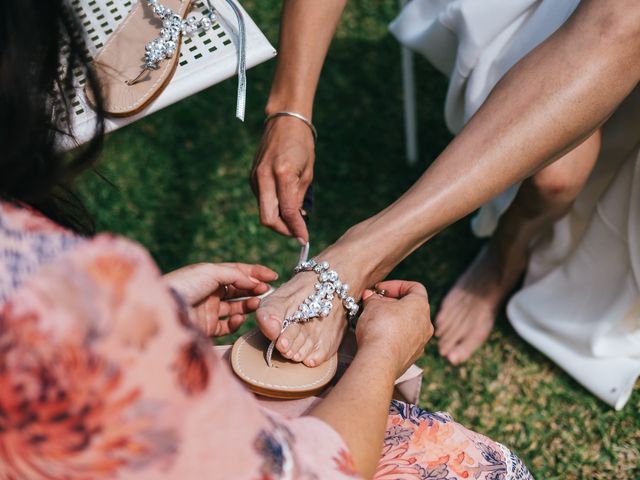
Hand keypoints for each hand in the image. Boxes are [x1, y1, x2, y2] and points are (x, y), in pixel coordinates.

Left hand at [164, 263, 277, 336]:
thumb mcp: (211, 272)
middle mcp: (210, 292)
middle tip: (268, 291)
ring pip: (235, 307)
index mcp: (209, 275)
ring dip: (248, 305)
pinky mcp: (207, 328)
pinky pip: (227, 326)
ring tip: (258, 303)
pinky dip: (236, 322)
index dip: (255, 273)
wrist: (164, 309)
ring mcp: (208, 310)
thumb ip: (236, 276)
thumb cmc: (185, 285)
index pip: (237, 272)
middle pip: (238, 290)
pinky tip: (239, 317)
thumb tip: (255, 283)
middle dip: (254, 289)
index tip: (273, 275)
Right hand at [251, 115, 314, 242]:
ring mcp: (255, 177)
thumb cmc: (301, 144)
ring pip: (264, 211)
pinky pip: (262, 201)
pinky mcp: (252, 177)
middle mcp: (264, 177)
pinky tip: (285, 205)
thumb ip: (299, 198)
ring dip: (278, 220)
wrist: (284, 121)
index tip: (304, 238)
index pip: (287, 211)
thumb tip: (296, 221)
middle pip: (268, 218)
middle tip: (296, 233)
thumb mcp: (307, 172)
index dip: (296, 228)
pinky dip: (273, 208)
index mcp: (282, 174)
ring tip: (294, 219)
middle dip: (282, 230)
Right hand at [356, 280, 431, 377]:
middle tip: (373, 304)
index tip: (380, 289)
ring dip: (392, 319)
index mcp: (420, 306)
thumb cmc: (379, 328)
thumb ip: (372, 298)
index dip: (395, 285)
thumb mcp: (372, 305)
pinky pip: (404, 340)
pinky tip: (378, 336)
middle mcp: (426, 324)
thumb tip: (370, 297)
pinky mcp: (412, 356)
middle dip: (391, 303)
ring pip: (408, 324)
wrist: (380, 361)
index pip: (414, 287)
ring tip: (374, 320)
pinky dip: (393, 335)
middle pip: (411, 307)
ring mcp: (421, 342)